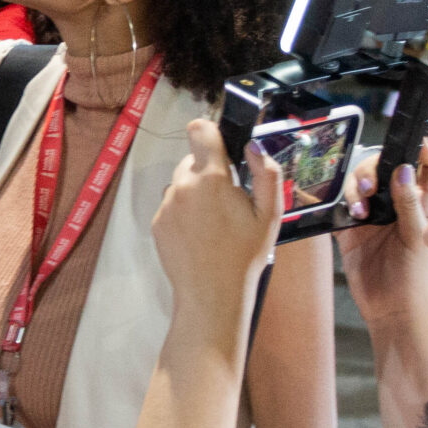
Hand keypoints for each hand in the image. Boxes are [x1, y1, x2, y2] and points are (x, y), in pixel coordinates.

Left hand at [152, 118, 280, 322]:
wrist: (212, 296)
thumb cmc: (245, 255)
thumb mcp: (270, 215)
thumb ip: (266, 173)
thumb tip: (253, 145)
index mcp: (211, 179)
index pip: (200, 130)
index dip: (211, 132)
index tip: (221, 147)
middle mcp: (182, 186)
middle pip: (193, 160)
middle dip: (209, 172)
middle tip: (228, 201)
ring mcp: (166, 205)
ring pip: (181, 183)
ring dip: (195, 192)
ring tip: (213, 222)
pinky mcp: (157, 223)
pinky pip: (171, 205)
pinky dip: (183, 212)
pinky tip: (199, 235)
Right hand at [337, 158, 427, 336]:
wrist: (392, 310)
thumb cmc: (415, 278)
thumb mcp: (417, 236)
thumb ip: (409, 202)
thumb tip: (403, 169)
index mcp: (418, 202)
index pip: (421, 167)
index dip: (418, 150)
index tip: (413, 143)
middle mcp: (394, 204)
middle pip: (381, 169)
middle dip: (373, 170)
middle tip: (372, 187)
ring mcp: (371, 216)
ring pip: (358, 184)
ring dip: (357, 188)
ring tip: (362, 208)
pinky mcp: (350, 229)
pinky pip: (340, 206)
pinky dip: (342, 204)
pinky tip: (352, 214)